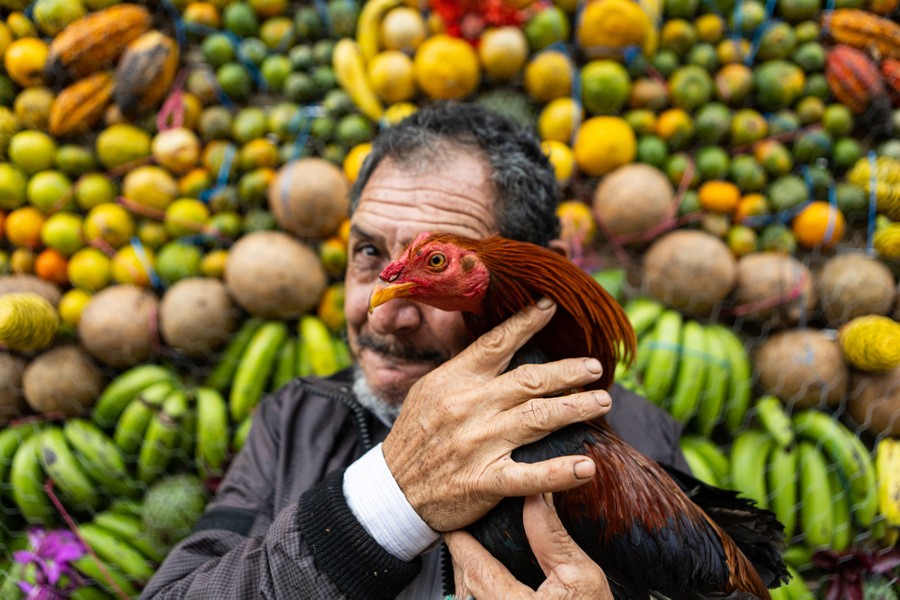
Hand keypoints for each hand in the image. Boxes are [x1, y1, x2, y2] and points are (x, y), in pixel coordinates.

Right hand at [382, 299, 612, 531]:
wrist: (392, 491)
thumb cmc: (415, 436)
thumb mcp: (430, 391)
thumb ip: (466, 372)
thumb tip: (501, 347)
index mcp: (454, 380)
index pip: (496, 343)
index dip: (526, 322)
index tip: (551, 306)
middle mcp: (468, 407)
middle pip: (529, 380)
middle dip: (568, 372)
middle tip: (595, 367)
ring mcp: (478, 444)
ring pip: (538, 418)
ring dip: (577, 408)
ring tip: (602, 402)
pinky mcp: (483, 481)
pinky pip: (530, 476)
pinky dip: (560, 473)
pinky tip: (586, 467)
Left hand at [445, 494, 612, 598]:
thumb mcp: (581, 576)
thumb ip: (551, 538)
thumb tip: (534, 499)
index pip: (475, 569)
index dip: (461, 544)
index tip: (456, 526)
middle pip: (467, 585)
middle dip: (464, 559)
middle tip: (464, 536)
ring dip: (472, 579)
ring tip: (474, 558)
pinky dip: (480, 594)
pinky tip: (488, 583)